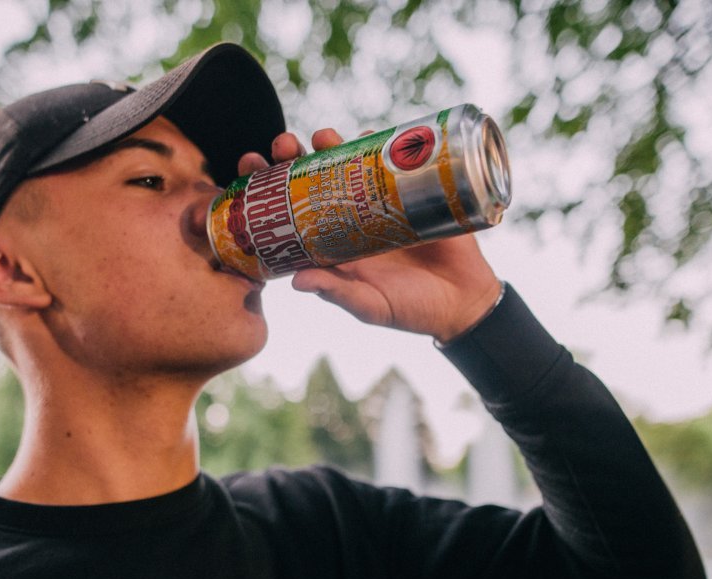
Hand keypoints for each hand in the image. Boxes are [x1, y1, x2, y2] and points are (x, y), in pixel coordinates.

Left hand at [236, 128, 502, 342]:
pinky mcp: (411, 191)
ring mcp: (378, 201)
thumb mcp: (371, 306)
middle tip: (281, 146)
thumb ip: (337, 292)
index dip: (268, 191)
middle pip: (311, 179)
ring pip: (346, 163)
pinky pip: (390, 160)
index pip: (290, 211)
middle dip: (292, 158)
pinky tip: (366, 136)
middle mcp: (349, 218)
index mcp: (331, 244)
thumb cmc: (411, 310)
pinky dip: (378, 145)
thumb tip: (296, 281)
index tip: (247, 171)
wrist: (464, 302)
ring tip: (319, 136)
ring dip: (329, 145)